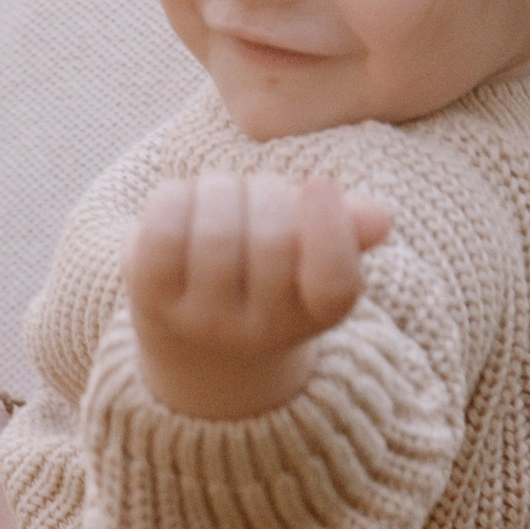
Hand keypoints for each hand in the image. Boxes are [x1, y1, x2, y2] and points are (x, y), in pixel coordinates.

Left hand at [125, 173, 390, 419]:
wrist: (196, 342)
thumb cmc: (266, 276)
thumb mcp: (312, 258)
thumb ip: (346, 233)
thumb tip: (379, 218)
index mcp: (314, 319)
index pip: (334, 284)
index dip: (329, 228)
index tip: (319, 186)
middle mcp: (259, 333)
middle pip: (273, 238)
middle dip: (267, 194)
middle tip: (258, 196)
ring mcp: (201, 321)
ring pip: (217, 228)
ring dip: (221, 189)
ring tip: (222, 198)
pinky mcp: (150, 297)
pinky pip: (166, 225)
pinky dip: (177, 195)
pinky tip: (184, 204)